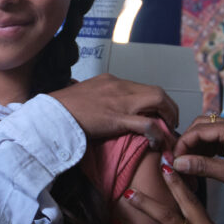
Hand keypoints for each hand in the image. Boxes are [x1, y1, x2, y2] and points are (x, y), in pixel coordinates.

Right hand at [50, 73, 178, 147]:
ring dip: (168, 117)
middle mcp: (120, 87)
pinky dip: (157, 133)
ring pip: (158, 101)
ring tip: (167, 133)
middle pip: (157, 92)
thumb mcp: (86, 94)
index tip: (157, 115)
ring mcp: (120, 102)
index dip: (156, 102)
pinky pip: (147, 123)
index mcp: (112, 81)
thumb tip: (105, 107)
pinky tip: (156, 143)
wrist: (53, 113)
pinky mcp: (117, 118)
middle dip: (169, 108)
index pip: (143, 87)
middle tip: (170, 124)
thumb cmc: (64, 107)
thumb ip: (100, 97)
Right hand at [172, 116, 223, 205]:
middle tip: (177, 159)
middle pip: (202, 126)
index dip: (183, 143)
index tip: (173, 158)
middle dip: (187, 142)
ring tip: (187, 163)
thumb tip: (178, 163)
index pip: (199, 129)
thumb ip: (202, 166)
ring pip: (208, 134)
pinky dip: (206, 151)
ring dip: (196, 147)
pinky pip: (217, 141)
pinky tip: (200, 163)